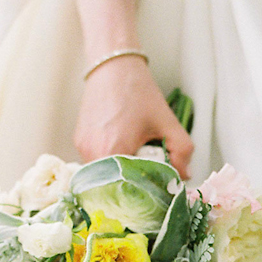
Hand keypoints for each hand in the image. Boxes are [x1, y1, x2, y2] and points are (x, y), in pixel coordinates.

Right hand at [74, 56, 193, 178]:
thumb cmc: (139, 92)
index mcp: (113, 151)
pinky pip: (95, 162)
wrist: (114, 68)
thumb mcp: (168, 122)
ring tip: (135, 157)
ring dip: (120, 173)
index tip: (155, 190)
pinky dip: (110, 161)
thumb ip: (181, 152)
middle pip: (113, 185)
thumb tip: (183, 175)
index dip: (142, 193)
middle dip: (131, 184)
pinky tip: (123, 147)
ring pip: (103, 175)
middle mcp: (92, 153)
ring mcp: (82, 148)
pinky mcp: (79, 141)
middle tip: (147, 173)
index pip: (126, 190)